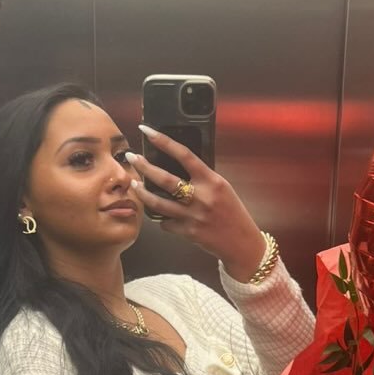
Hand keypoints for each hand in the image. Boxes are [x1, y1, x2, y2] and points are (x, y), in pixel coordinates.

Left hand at [127, 126, 266, 281]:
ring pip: (158, 203)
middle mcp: (202, 197)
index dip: (163, 141)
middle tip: (131, 157)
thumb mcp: (222, 189)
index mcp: (212, 181)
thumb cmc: (232, 213)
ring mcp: (193, 216)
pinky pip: (165, 223)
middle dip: (144, 167)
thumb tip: (178, 165)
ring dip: (142, 192)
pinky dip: (161, 218)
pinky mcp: (188, 232)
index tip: (148, 131)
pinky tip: (160, 215)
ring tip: (134, 185)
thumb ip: (202, 178)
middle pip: (165, 179)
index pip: (184, 155)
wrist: (241, 243)